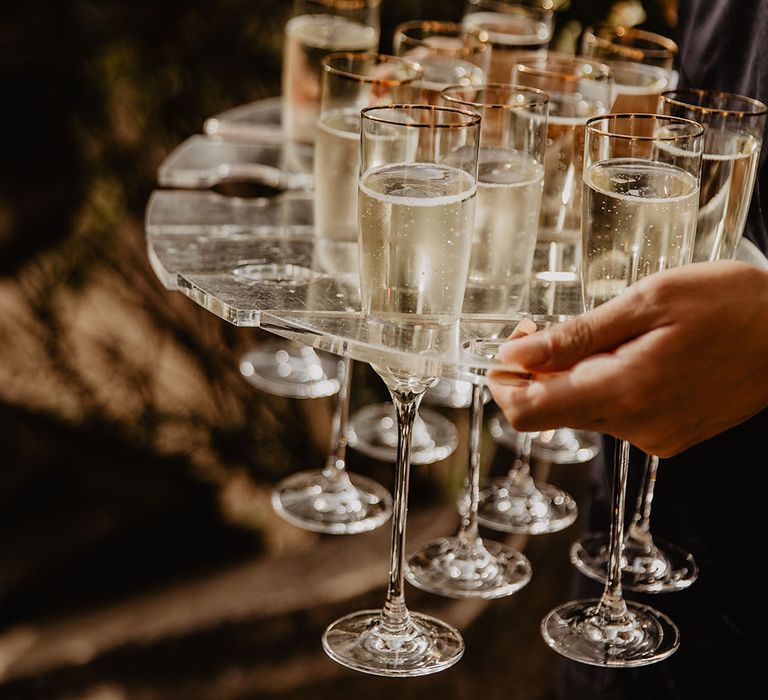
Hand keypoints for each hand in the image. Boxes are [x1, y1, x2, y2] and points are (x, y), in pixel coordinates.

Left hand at [490, 261, 767, 456]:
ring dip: (578, 374)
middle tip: (560, 327)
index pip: (526, 413)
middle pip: (552, 410)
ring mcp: (653, 436)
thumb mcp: (648, 301)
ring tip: (618, 335)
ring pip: (583, 409)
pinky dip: (608, 384)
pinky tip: (640, 354)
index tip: (515, 344)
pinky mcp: (668, 436)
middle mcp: (633, 427)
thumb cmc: (732, 305)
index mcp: (621, 393)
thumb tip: (515, 354)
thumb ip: (575, 335)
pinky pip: (616, 413)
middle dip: (541, 370)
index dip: (504, 380)